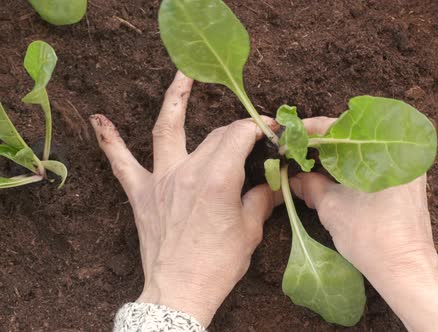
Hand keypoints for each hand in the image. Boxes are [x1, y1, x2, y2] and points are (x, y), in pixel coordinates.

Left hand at [90, 72, 279, 326]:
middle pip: (216, 133)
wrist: (180, 292)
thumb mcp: (250, 230)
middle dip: (238, 128)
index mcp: (218, 179)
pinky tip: (98, 119)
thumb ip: (262, 198)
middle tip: (254, 132)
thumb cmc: (218, 265)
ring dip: (174, 99)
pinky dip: (109, 141)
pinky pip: (121, 163)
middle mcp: (187, 171)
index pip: (240, 135)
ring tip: (183, 75)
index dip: (260, 127)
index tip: (272, 131)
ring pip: (165, 129)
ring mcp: (161, 179)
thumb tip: (275, 181)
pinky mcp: (141, 194)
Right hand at [290, 117, 437, 331]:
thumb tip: (294, 176)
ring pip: (362, 150)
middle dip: (321, 143)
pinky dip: (352, 167)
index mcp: (382, 148)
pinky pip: (373, 163)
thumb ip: (310, 184)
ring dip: (336, 155)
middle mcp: (400, 149)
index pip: (337, 127)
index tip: (288, 136)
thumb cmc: (371, 237)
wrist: (405, 269)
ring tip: (309, 164)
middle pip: (351, 135)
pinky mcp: (407, 181)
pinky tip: (331, 176)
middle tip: (296, 151)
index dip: (308, 131)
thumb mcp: (331, 206)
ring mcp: (406, 165)